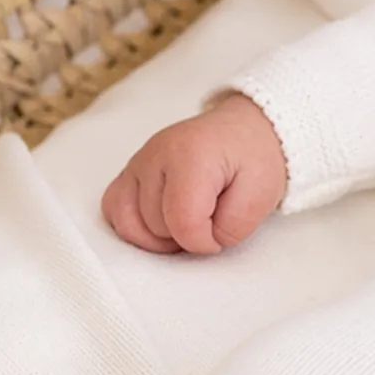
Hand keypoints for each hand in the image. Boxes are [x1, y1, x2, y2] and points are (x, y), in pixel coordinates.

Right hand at [101, 92, 288, 255]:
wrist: (245, 131)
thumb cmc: (254, 159)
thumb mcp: (261, 194)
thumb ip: (232, 226)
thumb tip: (199, 243)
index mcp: (192, 156)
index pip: (183, 222)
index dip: (205, 242)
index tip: (222, 234)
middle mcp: (156, 154)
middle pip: (156, 226)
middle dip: (184, 236)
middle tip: (210, 220)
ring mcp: (139, 161)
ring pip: (128, 222)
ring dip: (157, 236)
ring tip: (185, 224)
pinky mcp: (130, 170)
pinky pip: (113, 208)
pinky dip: (133, 225)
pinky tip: (160, 222)